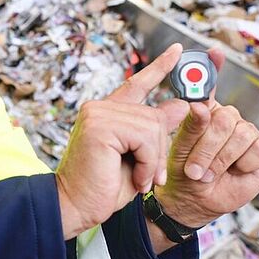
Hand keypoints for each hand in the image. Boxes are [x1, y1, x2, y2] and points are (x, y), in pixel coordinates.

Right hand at [56, 43, 189, 238]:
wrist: (77, 207)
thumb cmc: (104, 186)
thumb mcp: (139, 156)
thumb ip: (155, 130)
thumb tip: (181, 105)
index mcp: (106, 113)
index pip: (137, 84)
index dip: (160, 67)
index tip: (178, 51)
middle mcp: (99, 108)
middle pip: (153, 116)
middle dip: (160, 149)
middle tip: (153, 176)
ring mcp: (97, 114)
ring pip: (152, 127)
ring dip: (154, 159)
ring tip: (142, 179)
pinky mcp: (99, 126)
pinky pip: (144, 138)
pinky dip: (148, 162)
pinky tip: (137, 177)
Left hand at [155, 47, 258, 228]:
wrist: (191, 201)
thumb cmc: (181, 173)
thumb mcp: (178, 148)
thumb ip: (189, 125)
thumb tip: (199, 105)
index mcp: (205, 112)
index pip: (210, 84)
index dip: (213, 67)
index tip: (213, 52)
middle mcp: (227, 119)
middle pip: (224, 117)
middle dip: (206, 146)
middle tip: (193, 168)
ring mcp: (247, 133)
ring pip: (239, 134)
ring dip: (219, 159)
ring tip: (206, 174)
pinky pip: (256, 149)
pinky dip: (240, 165)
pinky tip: (232, 172)